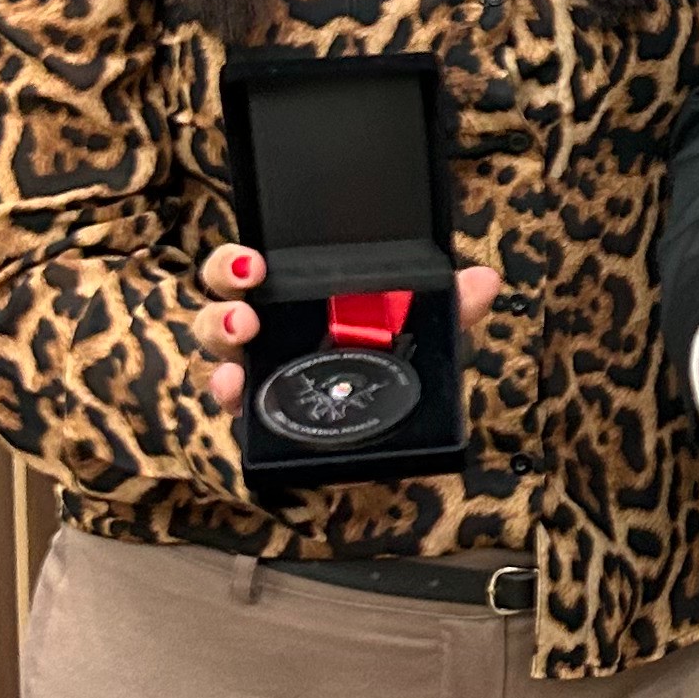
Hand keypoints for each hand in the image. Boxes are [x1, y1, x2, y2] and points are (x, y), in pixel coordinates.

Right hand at [190, 243, 501, 414]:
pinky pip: (227, 402)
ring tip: (245, 330)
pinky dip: (226, 392)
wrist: (392, 439)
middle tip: (249, 293)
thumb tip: (483, 281)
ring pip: (216, 346)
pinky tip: (237, 386)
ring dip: (220, 332)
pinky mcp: (257, 415)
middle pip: (222, 299)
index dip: (237, 259)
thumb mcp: (422, 334)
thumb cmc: (389, 367)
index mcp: (293, 300)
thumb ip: (449, 307)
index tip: (255, 258)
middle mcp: (265, 332)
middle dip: (224, 289)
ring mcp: (256, 373)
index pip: (249, 269)